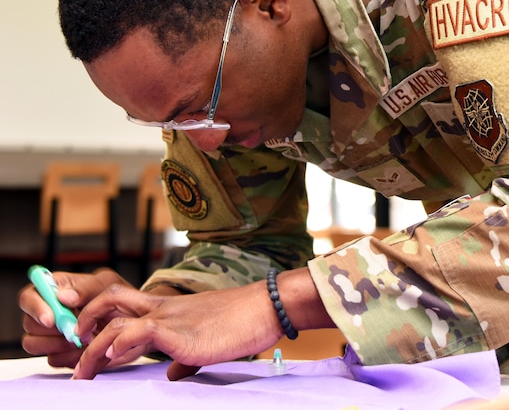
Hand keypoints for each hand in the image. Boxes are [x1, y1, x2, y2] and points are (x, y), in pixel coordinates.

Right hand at [18, 268, 130, 367]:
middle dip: (50, 329)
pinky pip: (52, 359)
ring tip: (82, 338)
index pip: (28, 297)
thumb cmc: (114, 296)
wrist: (128, 318)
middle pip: (29, 324)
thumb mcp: (105, 284)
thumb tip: (63, 297)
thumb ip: (85, 288)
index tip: (51, 318)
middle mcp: (46, 312)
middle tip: (73, 331)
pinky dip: (68, 356)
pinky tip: (84, 348)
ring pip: (33, 344)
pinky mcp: (57, 352)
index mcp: (53, 290)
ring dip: (56, 343)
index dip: (35, 308)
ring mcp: (49, 334)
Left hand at [72, 280, 279, 379]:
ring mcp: (169, 318)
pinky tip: (112, 359)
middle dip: (83, 325)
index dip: (101, 324)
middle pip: (109, 303)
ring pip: (114, 322)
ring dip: (90, 349)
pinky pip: (137, 332)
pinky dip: (119, 346)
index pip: (124, 309)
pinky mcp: (178, 331)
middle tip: (73, 355)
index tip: (89, 350)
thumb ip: (185, 357)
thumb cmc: (244, 323)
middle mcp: (163, 310)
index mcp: (169, 311)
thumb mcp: (208, 342)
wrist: (265, 307)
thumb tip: (172, 374)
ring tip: (81, 372)